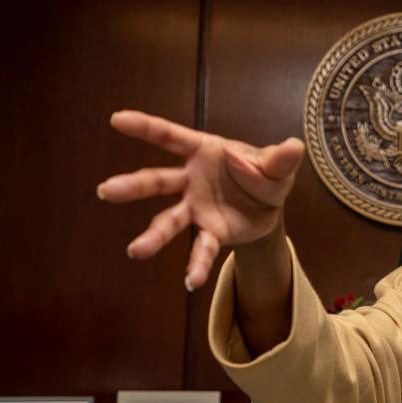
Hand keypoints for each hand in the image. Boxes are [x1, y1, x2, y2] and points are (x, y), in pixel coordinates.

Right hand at [98, 110, 303, 290]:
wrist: (269, 206)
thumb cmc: (265, 174)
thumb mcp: (277, 165)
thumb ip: (281, 158)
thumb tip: (294, 147)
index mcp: (204, 151)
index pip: (170, 136)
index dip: (145, 127)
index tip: (117, 120)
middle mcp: (191, 179)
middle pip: (157, 180)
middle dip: (133, 186)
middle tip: (107, 191)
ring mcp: (196, 207)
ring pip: (169, 219)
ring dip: (153, 235)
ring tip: (136, 251)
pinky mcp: (210, 231)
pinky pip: (202, 249)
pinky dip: (197, 265)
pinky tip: (191, 283)